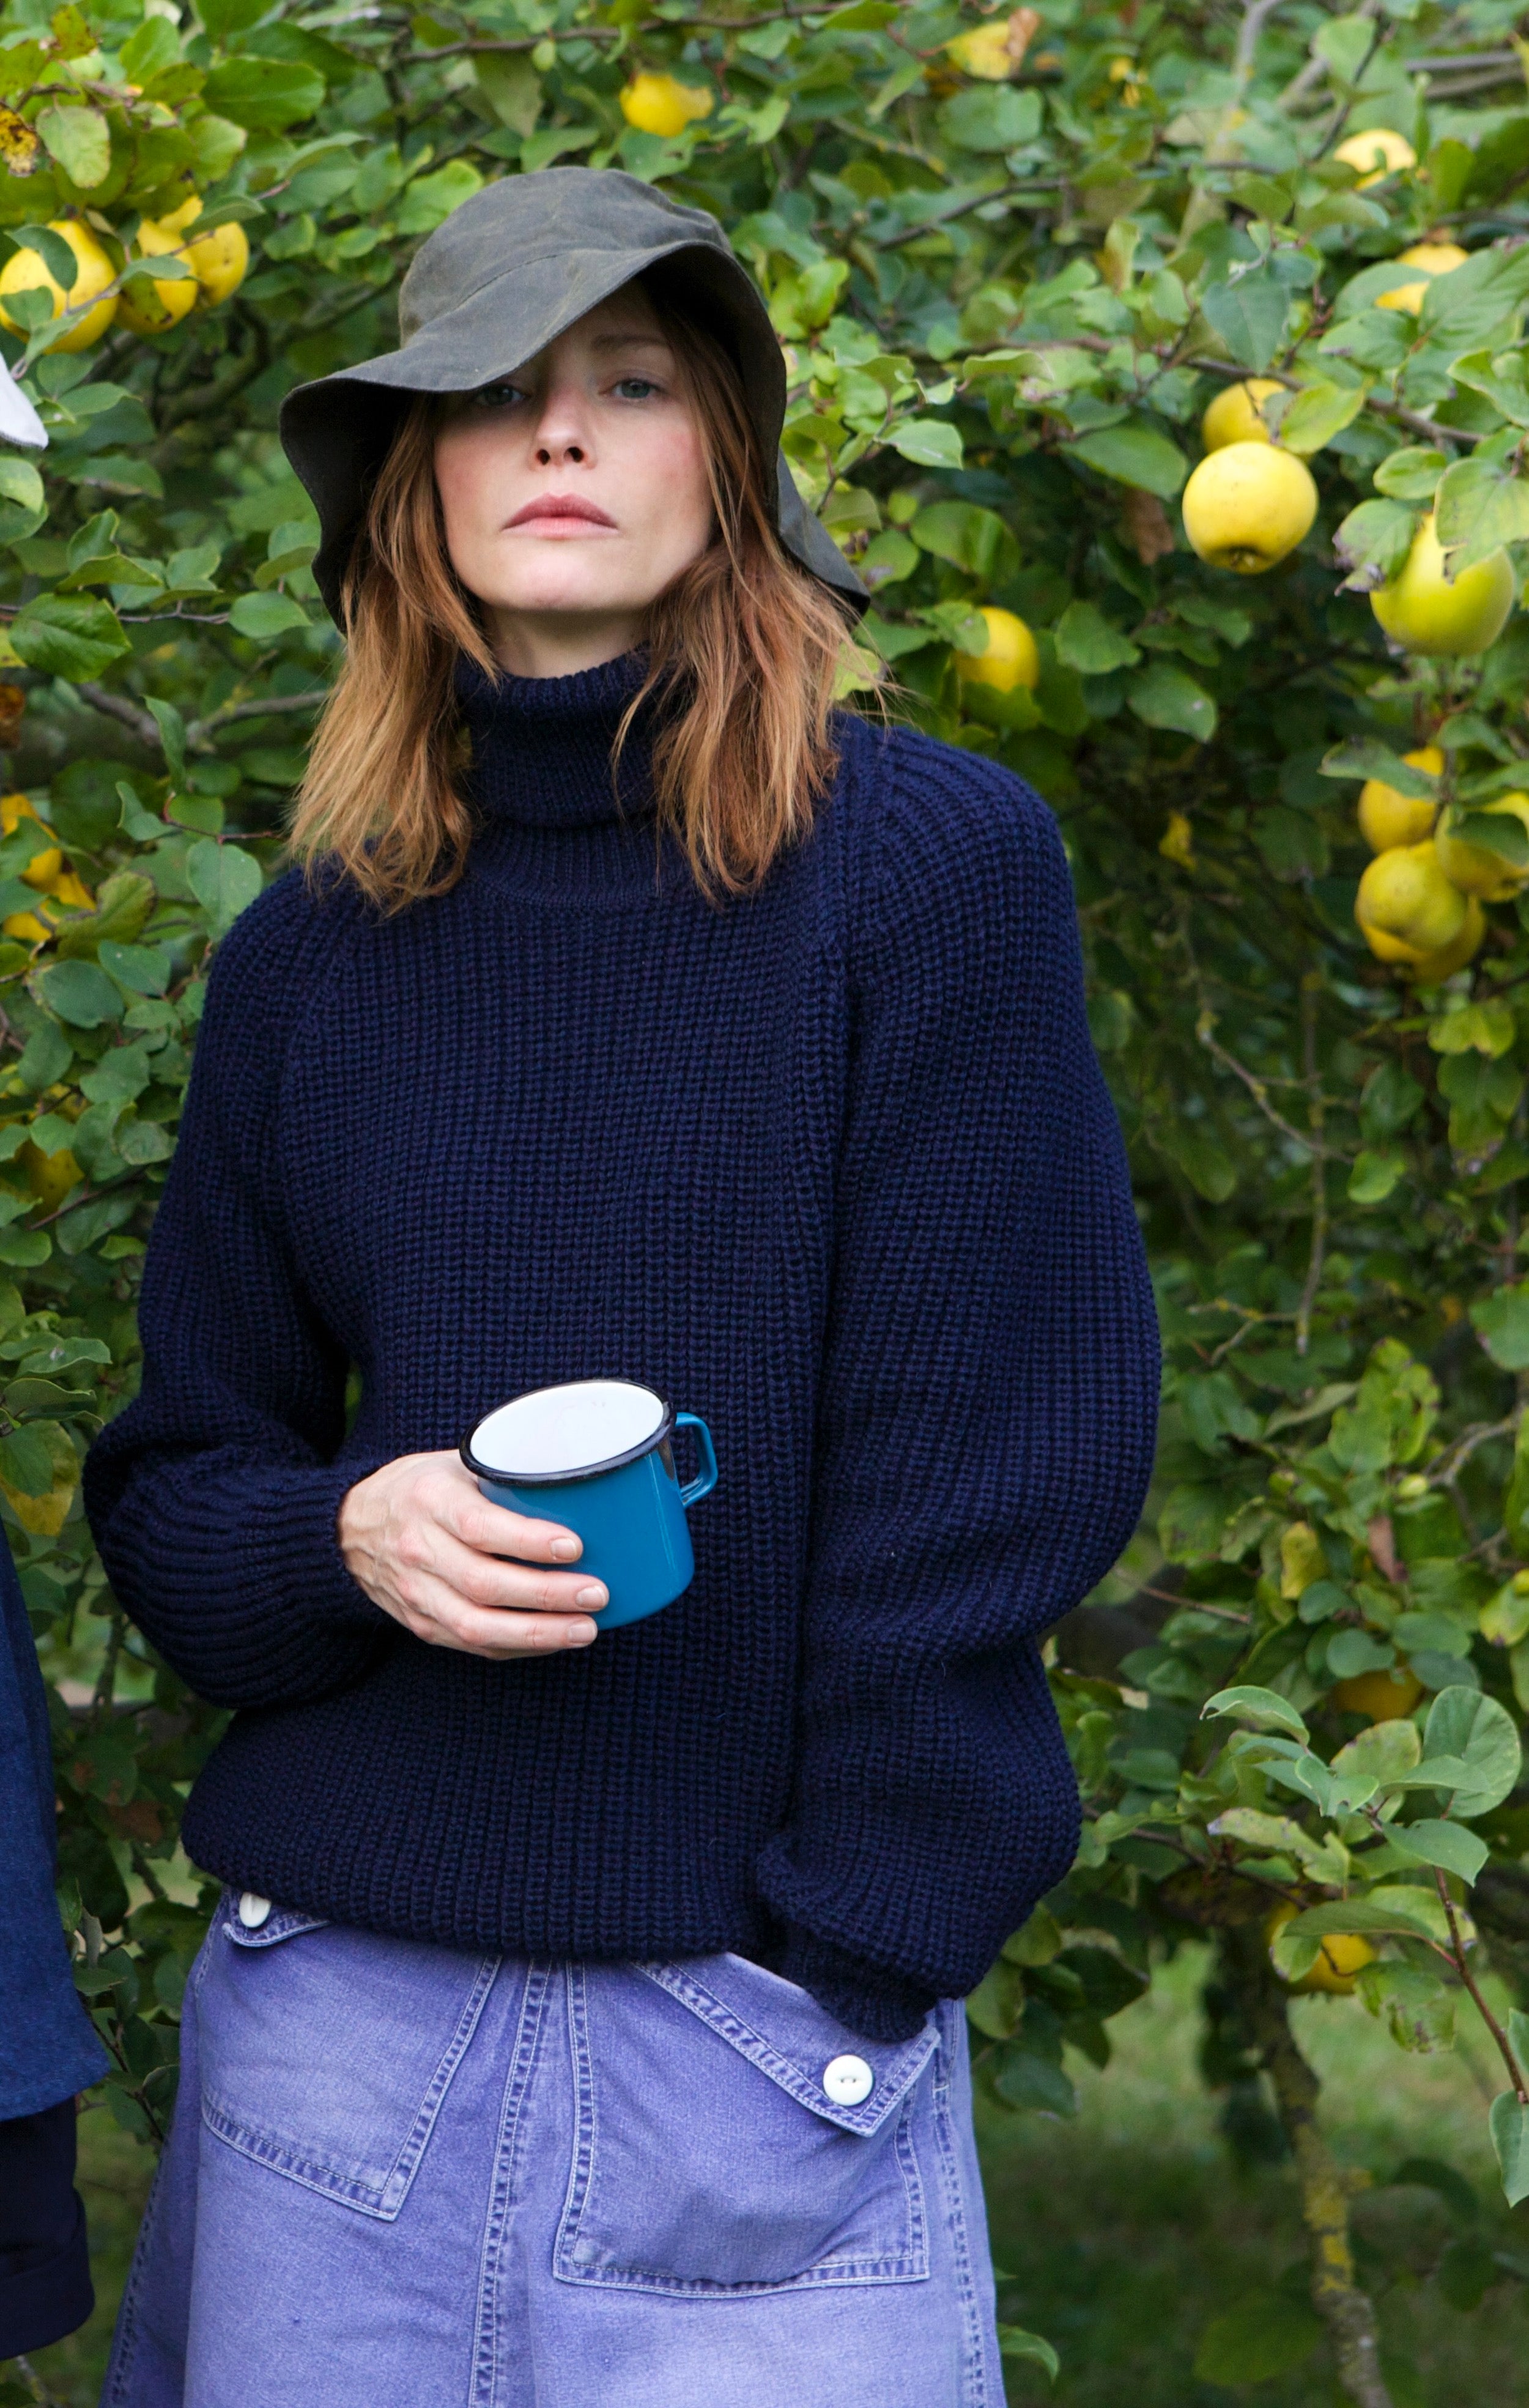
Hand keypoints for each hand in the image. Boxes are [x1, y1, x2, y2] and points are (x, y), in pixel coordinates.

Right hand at [338, 1450, 603, 1656]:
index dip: (528, 1541)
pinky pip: (473, 1645)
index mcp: (429, 1501)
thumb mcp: (453, 1465)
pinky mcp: (421, 1624)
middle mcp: (418, 1550)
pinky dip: (519, 1646)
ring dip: (538, 1633)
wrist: (348, 1529)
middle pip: (483, 1584)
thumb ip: (504, 1475)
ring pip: (477, 1625)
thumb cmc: (420, 1489)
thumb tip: (581, 1482)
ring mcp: (416, 1593)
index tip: (575, 1546)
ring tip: (586, 1628)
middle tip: (596, 1593)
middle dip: (546, 1594)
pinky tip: (555, 1639)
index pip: (478, 1526)